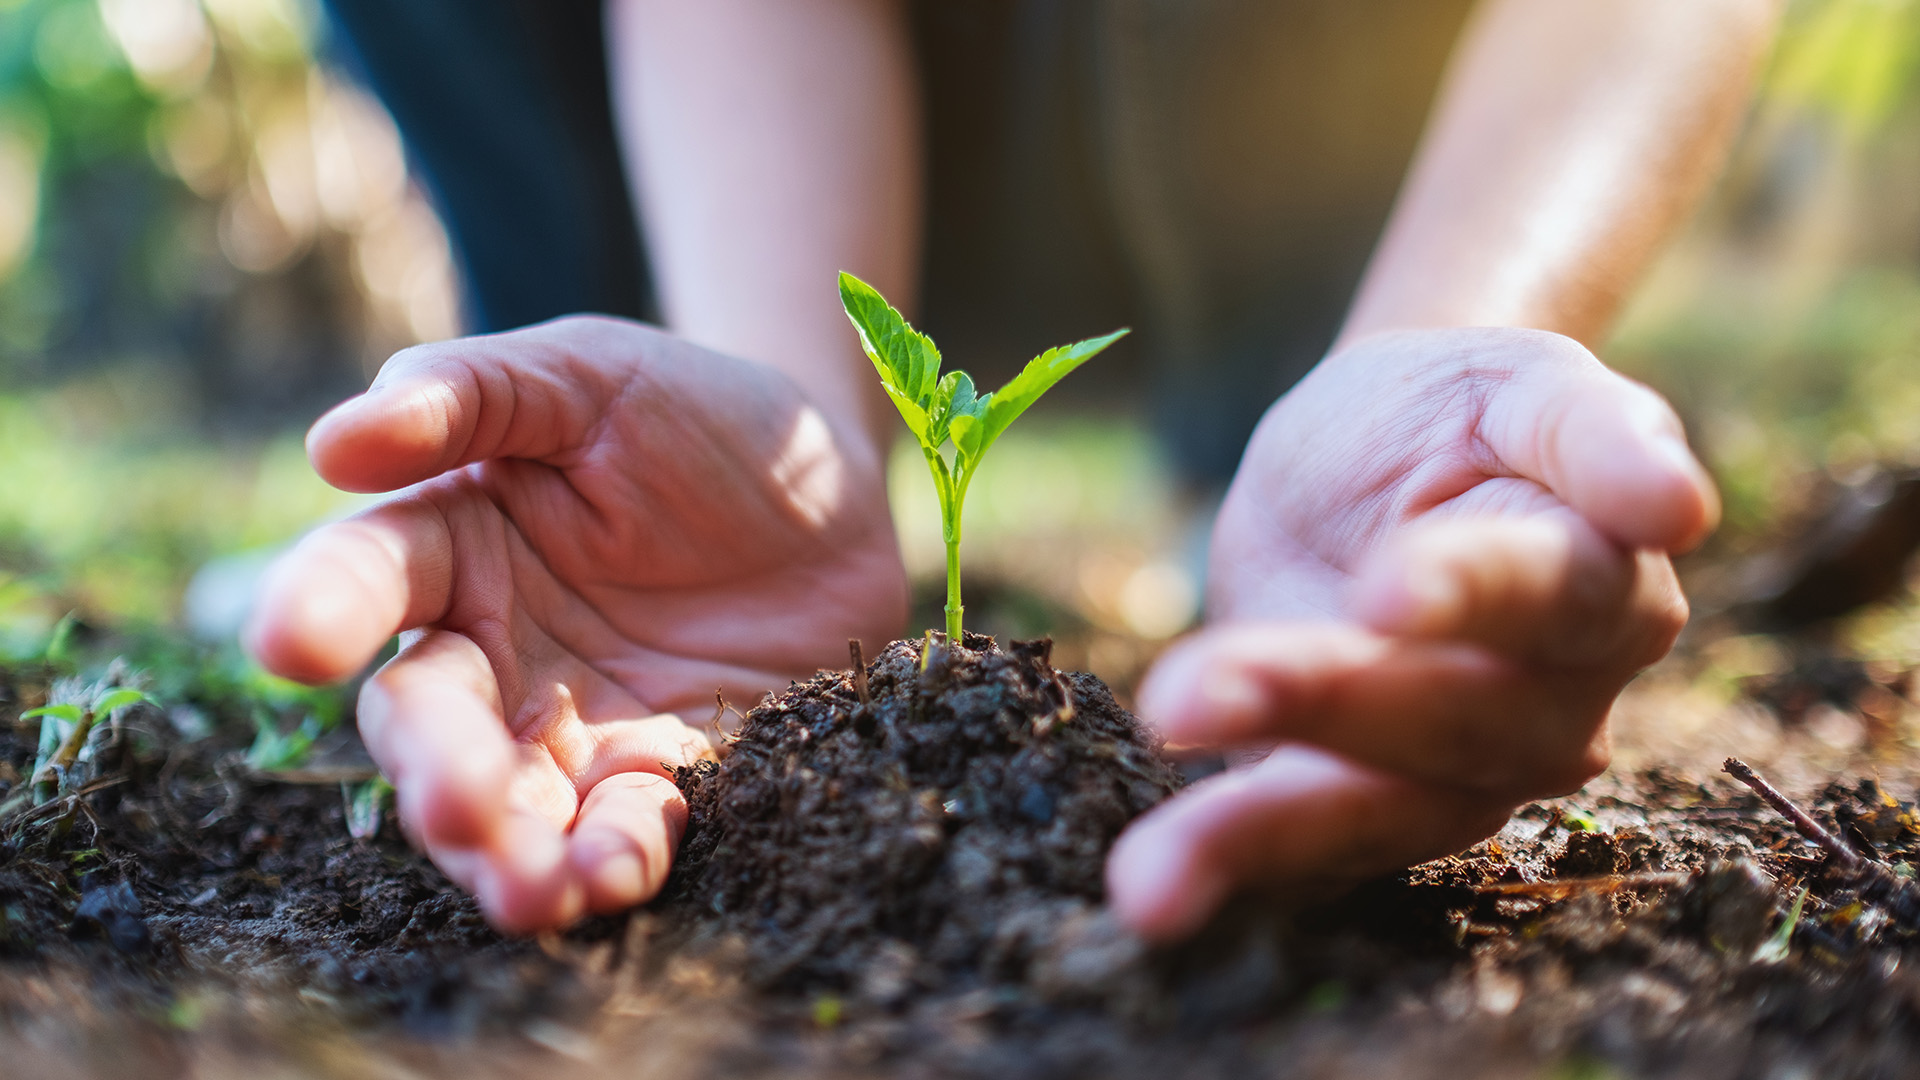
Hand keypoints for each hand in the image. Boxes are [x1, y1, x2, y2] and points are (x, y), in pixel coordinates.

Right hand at [245, 317, 906, 930]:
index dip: (324, 607)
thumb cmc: (696, 412)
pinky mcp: (668, 770)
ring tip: (532, 890)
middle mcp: (496, 651)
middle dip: (436, 773)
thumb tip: (333, 444)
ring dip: (512, 855)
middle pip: (430, 725)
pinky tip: (618, 877)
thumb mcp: (589, 374)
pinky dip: (614, 859)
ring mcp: (578, 724)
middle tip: (458, 806)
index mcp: (453, 543)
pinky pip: (626, 828)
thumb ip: (470, 393)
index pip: (366, 578)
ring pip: (514, 806)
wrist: (833, 483)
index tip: (293, 644)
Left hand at [1106, 327, 1716, 939]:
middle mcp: (1546, 705)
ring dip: (1258, 831)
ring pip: (1373, 809)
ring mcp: (1454, 775)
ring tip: (1152, 877)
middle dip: (1316, 702)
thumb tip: (1677, 503)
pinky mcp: (1358, 805)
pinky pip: (1299, 849)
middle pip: (1445, 717)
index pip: (1547, 595)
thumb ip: (1591, 429)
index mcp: (1602, 586)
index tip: (1383, 595)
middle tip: (1188, 694)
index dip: (1467, 595)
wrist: (1365, 454)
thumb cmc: (1456, 416)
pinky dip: (1223, 869)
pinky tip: (1153, 893)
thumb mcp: (1512, 381)